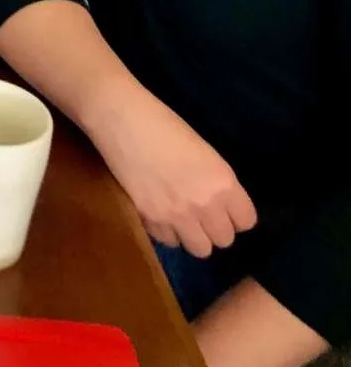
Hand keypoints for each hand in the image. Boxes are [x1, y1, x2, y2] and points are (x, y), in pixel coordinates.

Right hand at [93, 94, 256, 257]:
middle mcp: (205, 204)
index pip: (246, 222)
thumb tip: (217, 204)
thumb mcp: (202, 151)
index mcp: (223, 182)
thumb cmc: (162, 123)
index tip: (222, 207)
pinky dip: (165, 231)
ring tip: (178, 216)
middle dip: (213, 227)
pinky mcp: (150, 219)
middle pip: (224, 240)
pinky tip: (157, 210)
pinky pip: (168, 241)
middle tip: (199, 211)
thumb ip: (215, 182)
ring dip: (191, 235)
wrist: (120, 117)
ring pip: (199, 249)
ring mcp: (177, 215)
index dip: (234, 215)